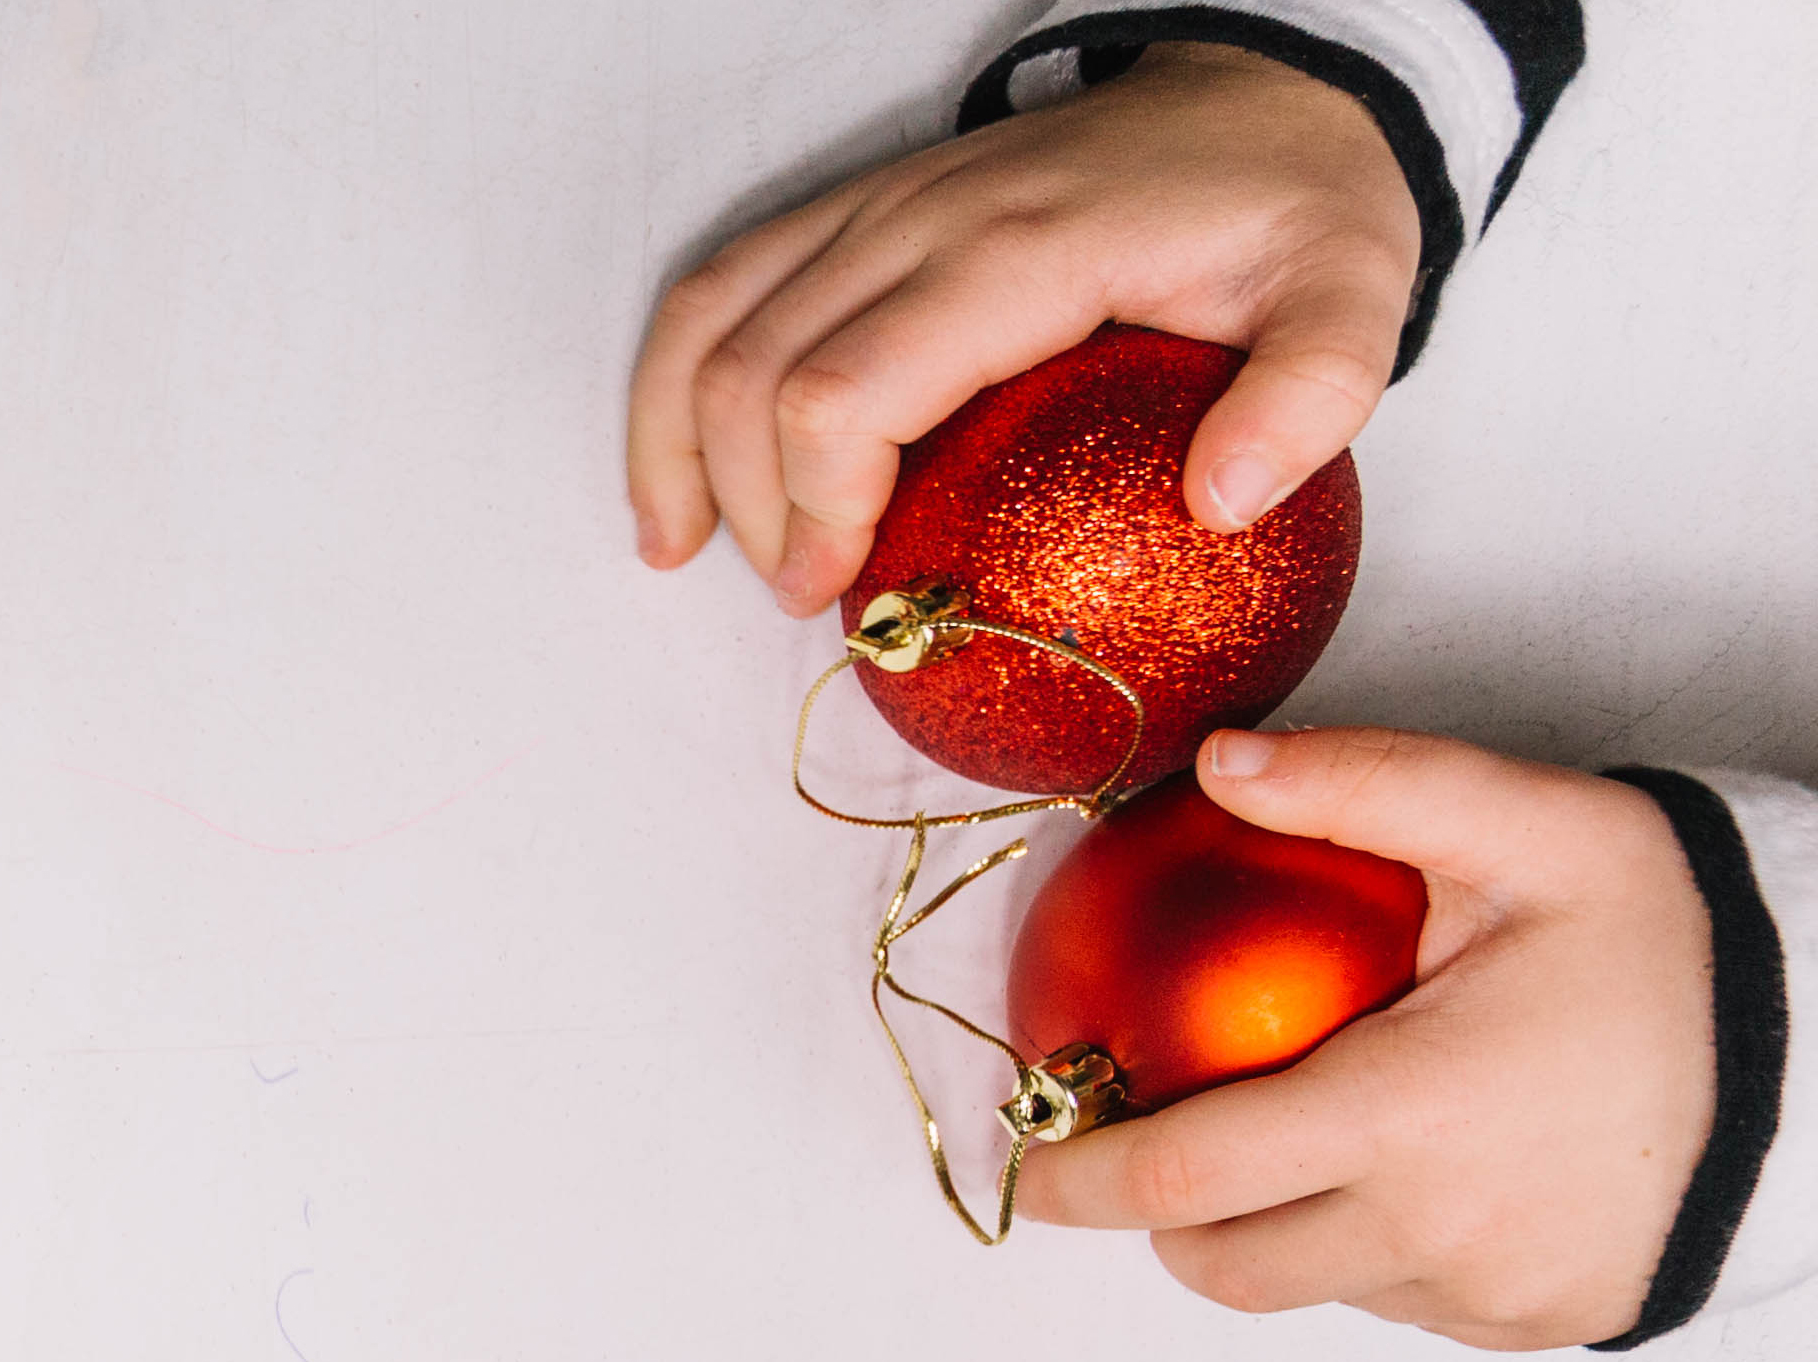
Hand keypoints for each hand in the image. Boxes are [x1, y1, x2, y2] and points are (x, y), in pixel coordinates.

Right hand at [632, 44, 1413, 613]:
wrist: (1267, 97)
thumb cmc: (1293, 213)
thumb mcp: (1355, 295)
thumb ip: (1315, 394)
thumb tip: (1222, 505)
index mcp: (1020, 250)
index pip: (843, 391)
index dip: (817, 509)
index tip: (855, 592)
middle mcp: (920, 216)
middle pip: (750, 374)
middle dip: (756, 513)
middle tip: (816, 598)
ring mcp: (873, 205)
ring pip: (709, 327)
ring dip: (681, 454)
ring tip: (689, 554)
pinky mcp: (850, 211)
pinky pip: (716, 292)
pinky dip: (670, 394)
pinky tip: (679, 487)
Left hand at [1012, 728, 1720, 1347]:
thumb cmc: (1683, 936)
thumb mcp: (1536, 830)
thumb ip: (1371, 787)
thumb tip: (1222, 763)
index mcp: (1406, 1117)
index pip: (1184, 1177)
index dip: (1080, 1182)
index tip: (1032, 1162)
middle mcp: (1434, 1230)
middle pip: (1223, 1264)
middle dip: (1171, 1215)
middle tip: (1174, 1139)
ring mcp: (1485, 1295)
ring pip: (1313, 1287)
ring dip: (1284, 1228)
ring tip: (1326, 1131)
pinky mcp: (1534, 1325)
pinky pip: (1403, 1307)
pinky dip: (1380, 1250)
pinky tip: (1429, 1168)